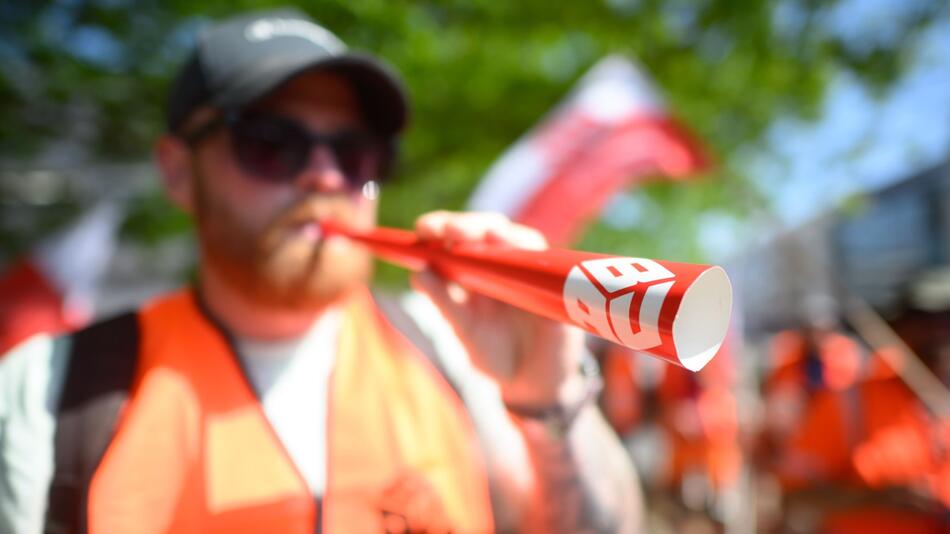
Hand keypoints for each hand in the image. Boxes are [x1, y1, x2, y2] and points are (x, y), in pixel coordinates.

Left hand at [411, 211, 586, 408]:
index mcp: (473, 269)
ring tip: (480, 234)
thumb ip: (444, 304)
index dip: (439, 226)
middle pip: (484, 229)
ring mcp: (531, 271)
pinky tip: (510, 248)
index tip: (423, 230)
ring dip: (495, 232)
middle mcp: (502, 263)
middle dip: (465, 224)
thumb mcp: (465, 332)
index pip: (455, 236)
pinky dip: (528, 252)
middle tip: (448, 230)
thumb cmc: (495, 353)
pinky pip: (546, 263)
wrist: (531, 382)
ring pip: (517, 237)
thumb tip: (418, 274)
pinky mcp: (556, 285)